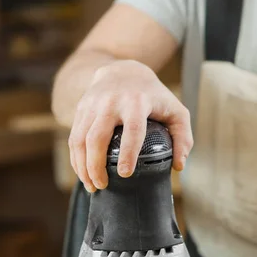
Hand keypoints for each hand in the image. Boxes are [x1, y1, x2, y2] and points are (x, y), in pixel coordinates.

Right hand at [68, 60, 192, 191]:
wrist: (124, 70)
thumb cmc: (153, 96)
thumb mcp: (175, 111)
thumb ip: (182, 137)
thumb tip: (178, 166)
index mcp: (137, 102)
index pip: (132, 130)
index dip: (127, 153)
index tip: (124, 174)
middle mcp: (111, 102)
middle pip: (97, 137)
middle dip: (96, 166)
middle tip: (103, 186)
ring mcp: (93, 105)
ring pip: (80, 139)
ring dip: (82, 166)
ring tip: (91, 185)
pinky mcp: (81, 109)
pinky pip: (74, 138)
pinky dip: (75, 159)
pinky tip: (82, 173)